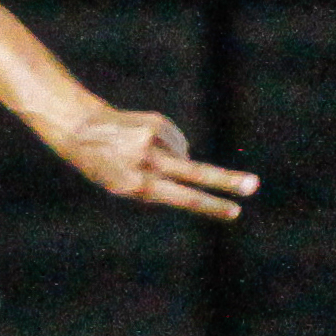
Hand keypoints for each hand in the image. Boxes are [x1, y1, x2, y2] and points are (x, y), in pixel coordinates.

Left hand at [54, 106, 258, 220]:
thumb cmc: (102, 164)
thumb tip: (190, 166)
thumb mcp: (122, 185)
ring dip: (174, 160)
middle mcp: (147, 163)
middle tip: (254, 186)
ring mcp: (154, 141)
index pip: (182, 199)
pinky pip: (177, 141)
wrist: (80, 129)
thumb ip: (157, 185)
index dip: (210, 206)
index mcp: (137, 186)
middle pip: (196, 173)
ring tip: (142, 156)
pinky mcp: (158, 123)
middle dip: (227, 181)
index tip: (234, 212)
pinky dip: (170, 146)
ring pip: (184, 157)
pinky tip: (146, 143)